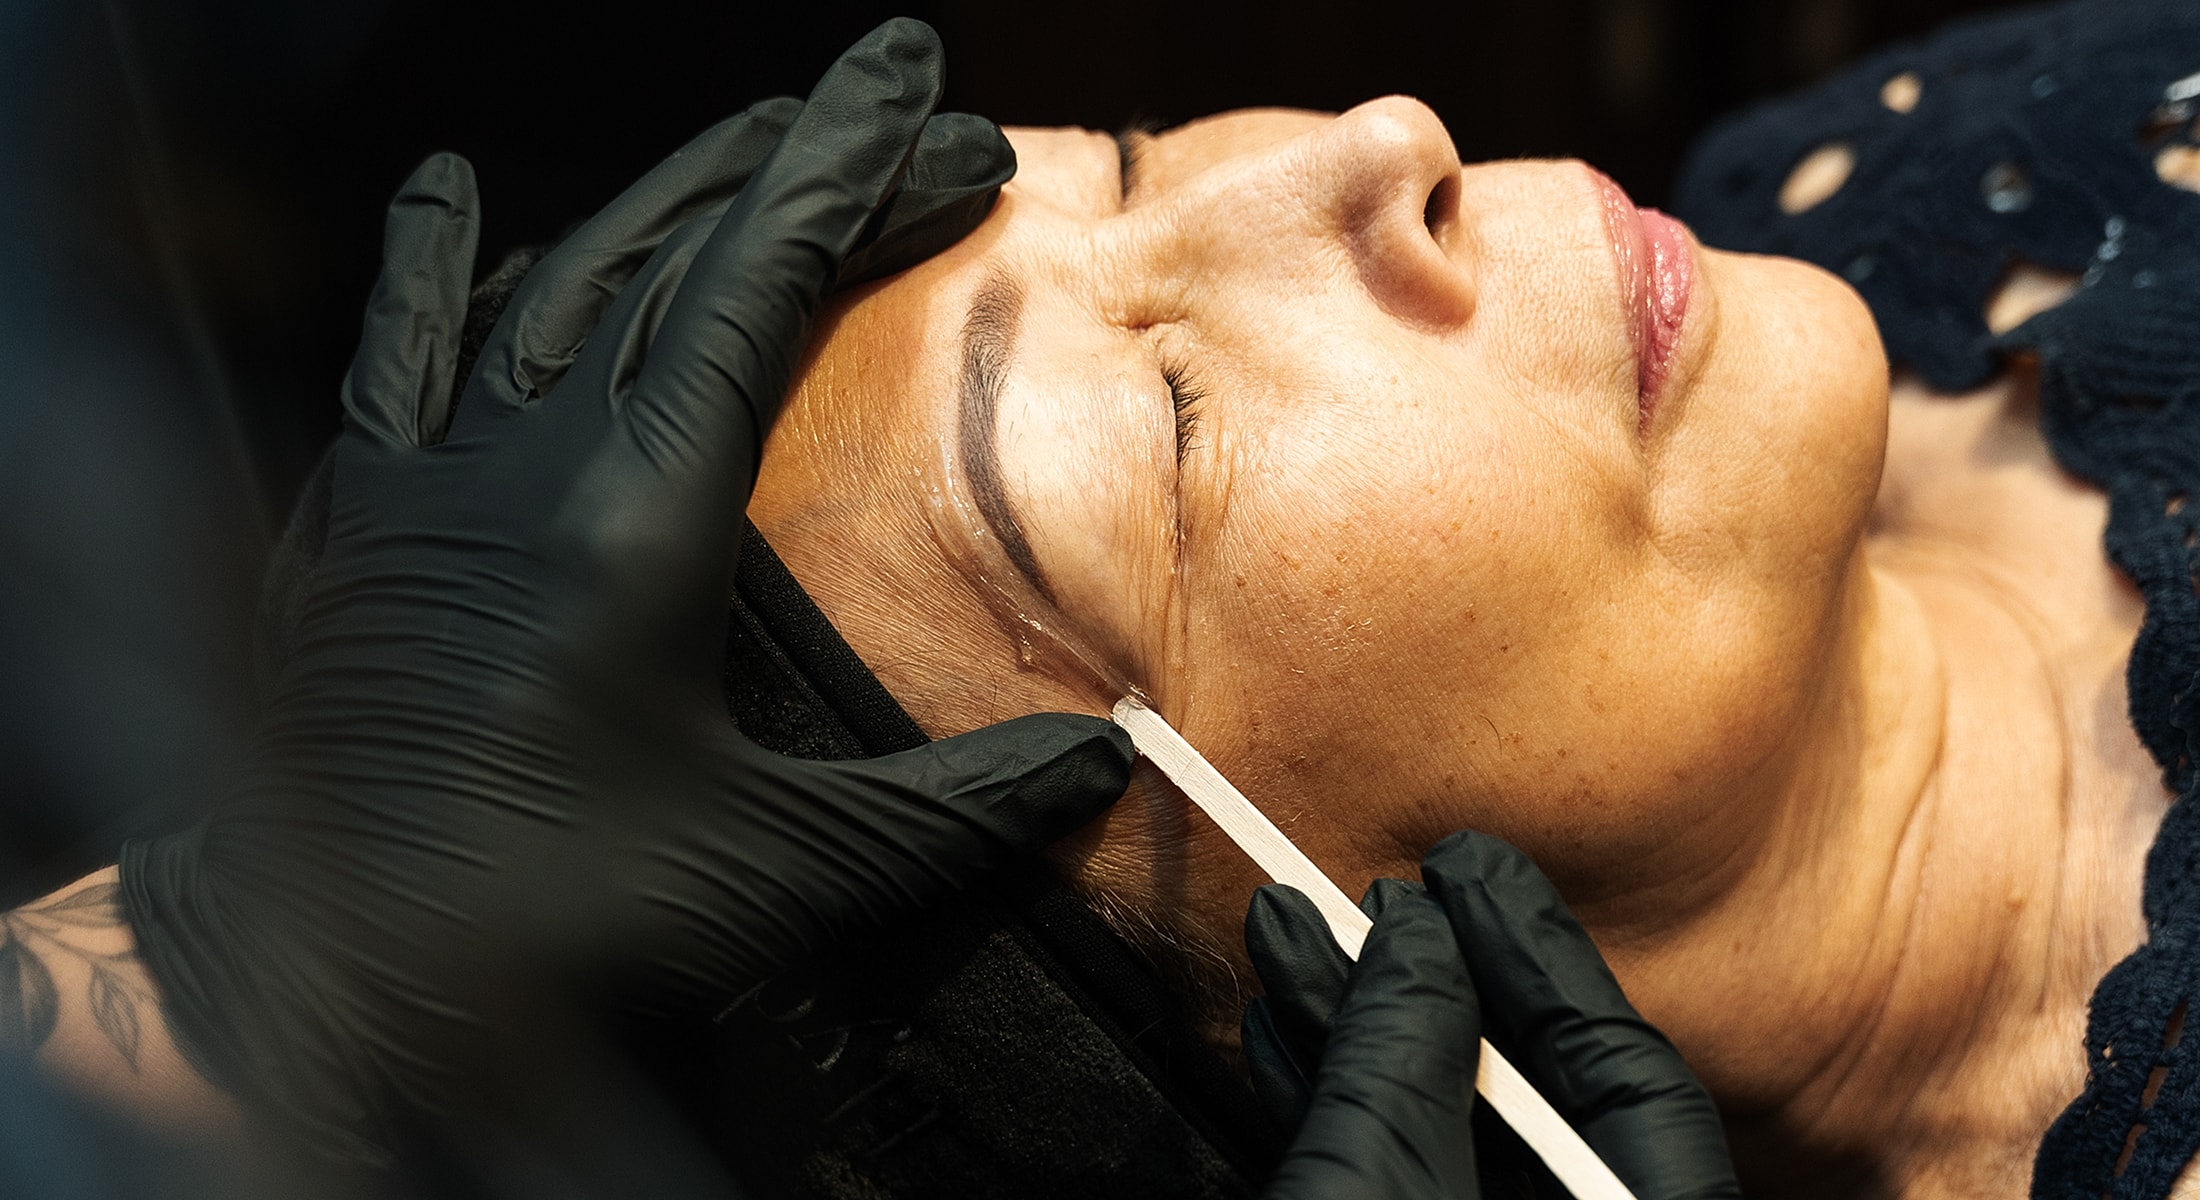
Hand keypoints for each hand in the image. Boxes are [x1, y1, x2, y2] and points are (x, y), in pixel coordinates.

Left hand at [116, 19, 1130, 1165]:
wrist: (326, 971)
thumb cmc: (549, 922)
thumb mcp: (777, 867)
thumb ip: (949, 810)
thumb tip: (1102, 771)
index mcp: (638, 516)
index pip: (757, 285)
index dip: (848, 172)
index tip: (920, 87)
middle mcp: (529, 462)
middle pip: (679, 257)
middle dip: (804, 167)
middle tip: (914, 117)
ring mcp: (431, 478)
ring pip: (558, 279)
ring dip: (670, 199)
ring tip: (761, 142)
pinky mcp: (361, 518)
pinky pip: (393, 349)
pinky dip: (430, 262)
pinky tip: (451, 186)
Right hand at [1247, 831, 1740, 1198]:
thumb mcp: (1385, 1193)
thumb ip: (1402, 1070)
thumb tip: (1409, 941)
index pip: (1626, 1072)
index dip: (1541, 954)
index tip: (1467, 865)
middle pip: (1535, 1089)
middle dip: (1432, 977)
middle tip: (1370, 894)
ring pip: (1452, 1127)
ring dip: (1358, 1026)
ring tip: (1288, 937)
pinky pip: (1399, 1171)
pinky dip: (1340, 1103)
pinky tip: (1282, 1038)